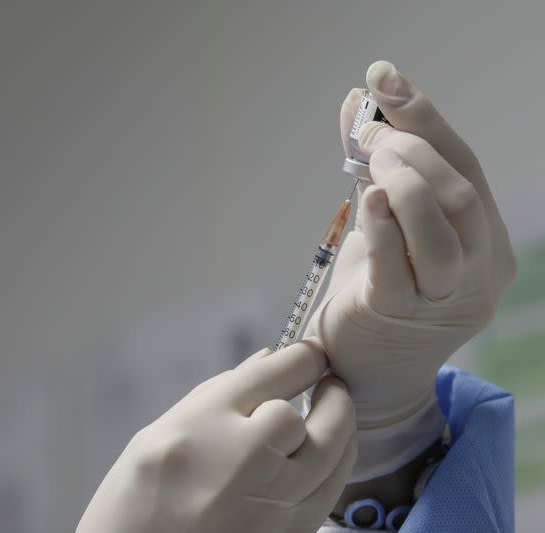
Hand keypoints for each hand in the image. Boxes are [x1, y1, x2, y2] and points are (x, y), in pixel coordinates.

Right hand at [77, 341, 356, 532]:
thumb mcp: (158, 432)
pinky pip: (328, 495)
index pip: (273, 375)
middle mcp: (239, 464)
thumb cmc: (134, 500)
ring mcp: (267, 507)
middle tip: (330, 382)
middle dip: (328, 392)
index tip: (310, 354)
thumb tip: (269, 359)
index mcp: (199, 427)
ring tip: (334, 413)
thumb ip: (216, 394)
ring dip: (340, 428)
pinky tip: (324, 456)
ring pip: (331, 455)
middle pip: (305, 416)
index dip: (302, 358)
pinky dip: (333, 468)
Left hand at [306, 60, 516, 425]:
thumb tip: (358, 101)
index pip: (466, 167)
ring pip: (444, 227)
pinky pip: (397, 265)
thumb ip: (371, 166)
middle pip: (461, 193)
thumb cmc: (378, 293)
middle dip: (414, 149)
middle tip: (370, 131)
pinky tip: (368, 197)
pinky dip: (383, 225)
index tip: (385, 76)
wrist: (363, 371)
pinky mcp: (401, 316)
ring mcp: (445, 298)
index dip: (426, 118)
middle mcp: (478, 269)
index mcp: (483, 241)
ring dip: (404, 180)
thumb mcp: (380, 222)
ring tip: (369, 157)